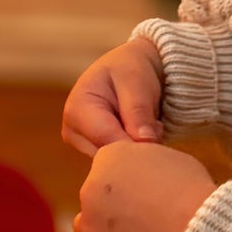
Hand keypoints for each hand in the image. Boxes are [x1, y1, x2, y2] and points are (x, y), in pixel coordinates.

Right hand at [62, 39, 164, 156]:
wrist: (131, 68)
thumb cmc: (131, 68)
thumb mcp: (136, 81)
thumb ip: (139, 112)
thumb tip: (144, 142)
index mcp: (77, 110)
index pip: (106, 140)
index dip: (134, 143)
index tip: (157, 136)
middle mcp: (73, 132)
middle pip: (110, 157)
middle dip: (138, 146)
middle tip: (156, 125)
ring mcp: (83, 146)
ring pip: (116, 164)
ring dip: (139, 149)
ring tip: (150, 125)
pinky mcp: (96, 153)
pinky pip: (120, 164)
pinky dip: (137, 152)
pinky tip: (143, 134)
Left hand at [62, 140, 216, 231]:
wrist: (194, 225)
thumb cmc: (189, 187)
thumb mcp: (167, 156)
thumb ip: (145, 164)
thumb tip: (145, 178)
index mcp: (109, 157)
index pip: (109, 162)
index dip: (131, 175)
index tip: (150, 185)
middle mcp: (91, 188)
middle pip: (95, 194)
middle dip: (117, 202)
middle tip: (148, 212)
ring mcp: (93, 226)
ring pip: (84, 226)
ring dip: (100, 231)